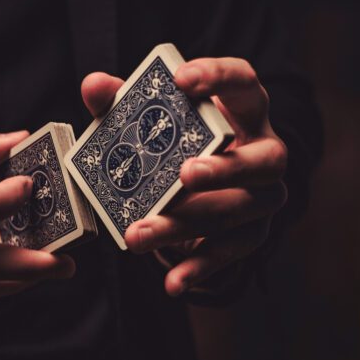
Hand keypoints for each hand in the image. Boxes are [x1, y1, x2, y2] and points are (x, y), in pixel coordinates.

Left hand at [81, 58, 287, 295]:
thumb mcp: (143, 118)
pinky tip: (171, 283)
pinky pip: (231, 252)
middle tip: (184, 174)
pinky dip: (200, 268)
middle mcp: (265, 149)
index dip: (217, 76)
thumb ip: (119, 99)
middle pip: (263, 158)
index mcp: (241, 108)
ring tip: (140, 234)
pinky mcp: (253, 232)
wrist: (198, 189)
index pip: (242, 81)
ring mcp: (264, 195)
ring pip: (239, 210)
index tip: (181, 80)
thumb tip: (93, 85)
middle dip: (227, 168)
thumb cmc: (172, 140)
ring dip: (189, 224)